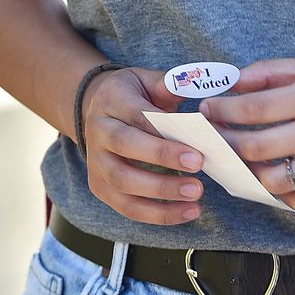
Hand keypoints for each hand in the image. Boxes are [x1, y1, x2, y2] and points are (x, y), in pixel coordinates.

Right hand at [81, 67, 206, 224]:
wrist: (95, 110)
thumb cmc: (132, 95)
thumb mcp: (147, 80)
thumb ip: (169, 85)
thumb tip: (196, 86)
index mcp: (111, 101)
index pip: (137, 118)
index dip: (166, 136)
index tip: (197, 151)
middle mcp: (97, 131)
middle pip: (125, 147)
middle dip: (163, 160)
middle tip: (199, 169)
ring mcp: (95, 162)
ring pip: (122, 182)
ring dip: (161, 194)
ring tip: (195, 198)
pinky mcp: (99, 186)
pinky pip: (126, 206)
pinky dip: (156, 215)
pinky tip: (186, 213)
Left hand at [199, 55, 294, 214]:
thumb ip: (276, 72)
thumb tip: (232, 81)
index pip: (254, 108)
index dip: (223, 112)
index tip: (206, 112)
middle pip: (258, 148)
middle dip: (228, 146)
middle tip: (215, 142)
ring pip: (276, 181)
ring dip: (252, 175)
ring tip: (244, 165)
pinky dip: (284, 197)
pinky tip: (277, 183)